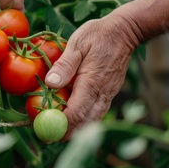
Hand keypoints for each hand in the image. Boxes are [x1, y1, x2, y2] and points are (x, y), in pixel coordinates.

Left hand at [44, 11, 140, 139]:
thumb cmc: (98, 35)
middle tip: (46, 136)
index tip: (43, 130)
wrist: (125, 31)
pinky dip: (83, 119)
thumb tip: (50, 84)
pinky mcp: (109, 93)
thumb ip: (64, 65)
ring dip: (75, 129)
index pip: (76, 113)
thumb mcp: (78, 43)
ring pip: (92, 121)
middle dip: (65, 133)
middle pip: (84, 124)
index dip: (59, 125)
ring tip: (56, 129)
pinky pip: (96, 113)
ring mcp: (108, 95)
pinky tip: (71, 115)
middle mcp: (102, 93)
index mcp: (92, 83)